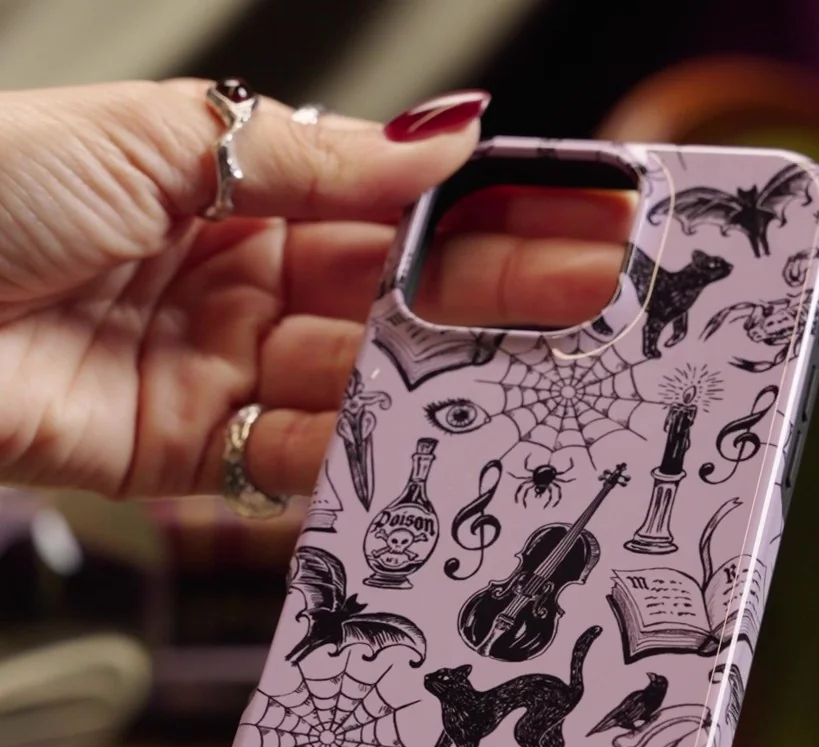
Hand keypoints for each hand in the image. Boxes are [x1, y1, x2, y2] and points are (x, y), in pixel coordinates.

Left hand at [0, 81, 629, 496]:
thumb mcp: (164, 142)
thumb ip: (314, 158)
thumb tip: (445, 136)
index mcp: (234, 194)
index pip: (381, 212)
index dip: (468, 221)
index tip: (556, 226)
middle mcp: (241, 284)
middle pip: (383, 305)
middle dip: (477, 309)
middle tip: (577, 311)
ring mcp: (221, 372)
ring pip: (351, 387)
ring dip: (429, 390)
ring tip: (520, 391)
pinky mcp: (188, 453)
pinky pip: (289, 461)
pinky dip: (349, 461)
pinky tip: (416, 454)